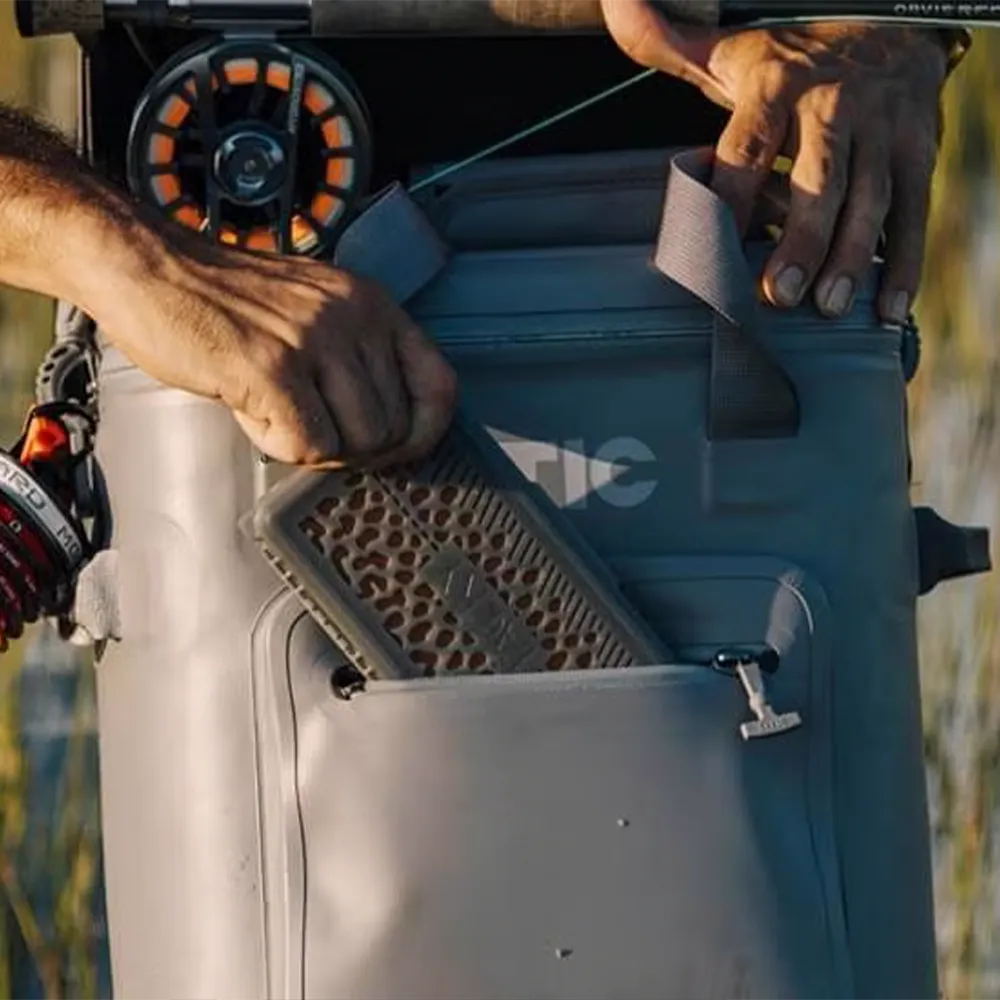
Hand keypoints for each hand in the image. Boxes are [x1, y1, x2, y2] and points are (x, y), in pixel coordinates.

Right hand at [90, 224, 456, 468]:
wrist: (149, 268)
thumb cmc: (226, 300)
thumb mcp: (315, 311)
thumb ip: (357, 359)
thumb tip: (389, 434)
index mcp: (373, 304)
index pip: (439, 385)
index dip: (423, 433)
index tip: (395, 449)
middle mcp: (354, 317)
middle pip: (392, 429)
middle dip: (350, 447)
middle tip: (304, 424)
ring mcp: (315, 340)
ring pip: (356, 443)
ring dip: (312, 446)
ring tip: (274, 410)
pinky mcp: (272, 367)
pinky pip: (307, 445)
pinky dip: (277, 445)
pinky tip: (249, 409)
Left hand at [602, 4, 949, 323]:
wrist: (889, 20)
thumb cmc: (793, 57)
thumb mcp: (733, 50)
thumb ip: (673, 46)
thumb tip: (616, 8)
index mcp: (778, 86)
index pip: (747, 148)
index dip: (730, 198)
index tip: (711, 249)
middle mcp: (834, 105)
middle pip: (816, 181)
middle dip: (799, 240)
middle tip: (779, 295)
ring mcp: (884, 127)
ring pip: (870, 198)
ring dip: (851, 257)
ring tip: (830, 306)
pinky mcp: (919, 148)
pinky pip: (914, 209)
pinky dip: (905, 261)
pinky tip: (889, 307)